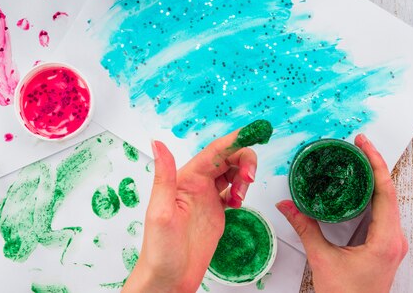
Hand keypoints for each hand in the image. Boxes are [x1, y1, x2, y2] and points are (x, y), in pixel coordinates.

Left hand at [122, 130, 257, 292]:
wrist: (168, 279)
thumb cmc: (159, 250)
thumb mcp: (160, 211)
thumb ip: (163, 176)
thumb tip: (157, 143)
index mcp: (184, 178)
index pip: (215, 151)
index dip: (236, 140)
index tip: (255, 133)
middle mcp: (196, 184)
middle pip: (227, 158)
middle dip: (244, 161)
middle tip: (249, 179)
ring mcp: (206, 197)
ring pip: (231, 172)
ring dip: (244, 176)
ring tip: (241, 196)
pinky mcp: (215, 212)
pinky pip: (232, 190)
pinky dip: (241, 191)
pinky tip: (239, 202)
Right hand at [276, 134, 407, 292]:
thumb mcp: (323, 259)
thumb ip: (305, 229)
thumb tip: (287, 205)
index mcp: (386, 239)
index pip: (385, 191)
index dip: (374, 163)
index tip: (363, 144)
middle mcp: (394, 238)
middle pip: (389, 191)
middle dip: (373, 164)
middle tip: (357, 144)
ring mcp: (391, 242)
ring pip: (387, 201)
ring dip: (373, 178)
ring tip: (357, 158)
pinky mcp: (384, 245)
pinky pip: (382, 212)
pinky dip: (370, 194)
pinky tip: (357, 186)